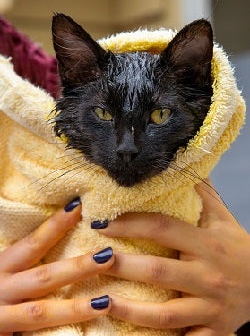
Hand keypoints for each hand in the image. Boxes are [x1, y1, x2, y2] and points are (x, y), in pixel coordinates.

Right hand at [0, 198, 113, 334]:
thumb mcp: (2, 269)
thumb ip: (23, 261)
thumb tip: (53, 233)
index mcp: (2, 267)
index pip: (33, 243)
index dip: (56, 225)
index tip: (79, 207)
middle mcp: (2, 288)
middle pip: (44, 277)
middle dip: (78, 267)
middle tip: (108, 255)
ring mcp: (2, 316)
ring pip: (41, 312)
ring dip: (75, 308)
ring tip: (105, 302)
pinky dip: (60, 335)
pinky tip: (85, 334)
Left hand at [98, 179, 249, 334]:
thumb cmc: (238, 249)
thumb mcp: (223, 218)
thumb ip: (202, 193)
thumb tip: (180, 165)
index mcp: (207, 244)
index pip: (162, 228)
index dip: (130, 223)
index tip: (102, 222)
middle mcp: (207, 275)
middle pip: (157, 270)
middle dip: (121, 265)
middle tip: (91, 258)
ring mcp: (209, 307)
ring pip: (164, 313)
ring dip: (128, 309)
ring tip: (98, 302)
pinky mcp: (212, 330)